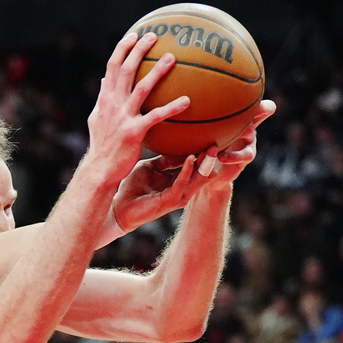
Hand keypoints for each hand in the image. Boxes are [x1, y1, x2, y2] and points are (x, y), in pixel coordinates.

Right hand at [86, 32, 191, 180]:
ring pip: (141, 89)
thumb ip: (102, 98)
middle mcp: (112, 105)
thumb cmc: (102, 145)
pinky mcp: (133, 132)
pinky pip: (156, 116)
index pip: (112, 67)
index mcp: (105, 99)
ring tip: (172, 58)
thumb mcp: (96, 119)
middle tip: (155, 36)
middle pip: (125, 71)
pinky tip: (188, 101)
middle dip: (139, 51)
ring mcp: (122, 118)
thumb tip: (104, 79)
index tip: (135, 34)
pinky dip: (172, 107)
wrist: (100, 169)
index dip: (123, 49)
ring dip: (157, 72)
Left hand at [110, 100, 276, 230]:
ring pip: (198, 178)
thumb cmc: (133, 187)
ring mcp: (178, 196)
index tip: (220, 135)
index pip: (199, 164)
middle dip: (215, 158)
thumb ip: (166, 157)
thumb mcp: (152, 167)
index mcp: (180, 180)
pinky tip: (190, 157)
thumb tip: (178, 139)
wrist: (118, 208)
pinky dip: (187, 170)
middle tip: (223, 140)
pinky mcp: (169, 201)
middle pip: (205, 171)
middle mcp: (183, 188)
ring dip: (205, 163)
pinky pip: (181, 183)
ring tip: (212, 147)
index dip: (209, 151)